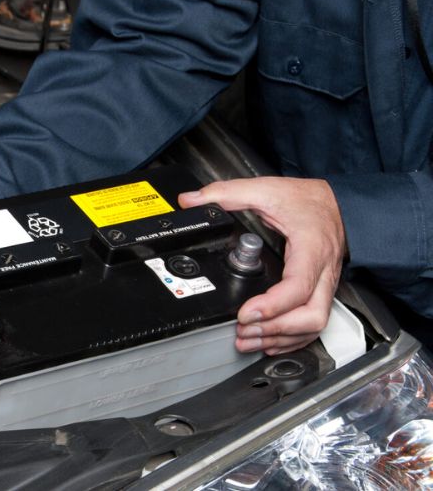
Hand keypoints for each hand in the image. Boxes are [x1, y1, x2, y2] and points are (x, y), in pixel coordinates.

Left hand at [178, 177, 345, 354]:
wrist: (339, 203)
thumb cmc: (308, 200)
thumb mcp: (266, 189)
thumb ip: (227, 193)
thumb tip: (191, 201)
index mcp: (311, 249)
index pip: (298, 287)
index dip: (272, 306)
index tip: (245, 313)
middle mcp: (323, 272)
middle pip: (311, 316)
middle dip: (275, 330)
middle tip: (243, 331)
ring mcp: (326, 285)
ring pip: (314, 324)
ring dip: (281, 338)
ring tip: (248, 340)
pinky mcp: (323, 292)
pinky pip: (314, 323)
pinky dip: (292, 337)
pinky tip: (269, 341)